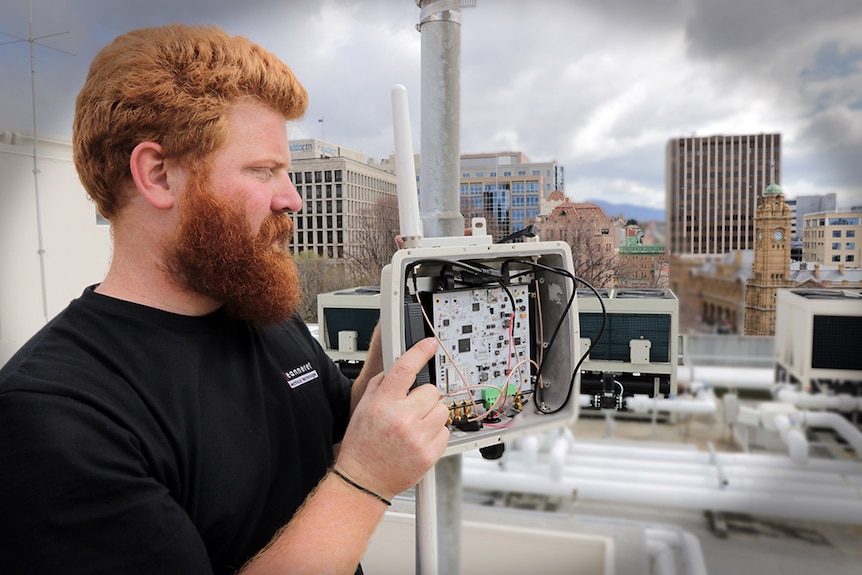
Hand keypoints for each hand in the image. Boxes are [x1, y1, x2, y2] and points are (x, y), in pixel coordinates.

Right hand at [335, 338, 448, 499]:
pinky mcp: (429, 454)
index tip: (430, 344)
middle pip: (431, 390)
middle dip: (423, 397)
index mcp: (383, 404)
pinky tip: (419, 439)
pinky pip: (445, 431)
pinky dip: (436, 433)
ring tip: (414, 426)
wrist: (364, 480)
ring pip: (441, 410)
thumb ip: (382, 384)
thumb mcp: (363, 407)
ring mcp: (417, 437)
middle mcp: (401, 418)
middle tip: (410, 409)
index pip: (405, 368)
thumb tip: (399, 365)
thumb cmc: (362, 444)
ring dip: (431, 415)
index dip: (420, 351)